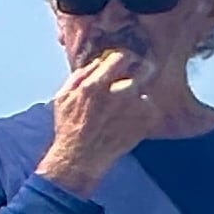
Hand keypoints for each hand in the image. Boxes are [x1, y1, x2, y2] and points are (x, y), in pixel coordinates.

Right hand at [37, 49, 162, 195]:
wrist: (82, 157)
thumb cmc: (70, 127)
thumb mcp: (63, 97)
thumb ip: (80, 75)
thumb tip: (98, 61)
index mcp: (95, 85)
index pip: (122, 56)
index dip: (125, 57)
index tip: (125, 62)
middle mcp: (119, 92)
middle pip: (144, 68)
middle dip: (142, 69)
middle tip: (137, 75)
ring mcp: (135, 106)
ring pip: (144, 90)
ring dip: (136, 96)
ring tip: (123, 110)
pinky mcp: (147, 119)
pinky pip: (150, 106)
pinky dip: (142, 111)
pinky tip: (127, 121)